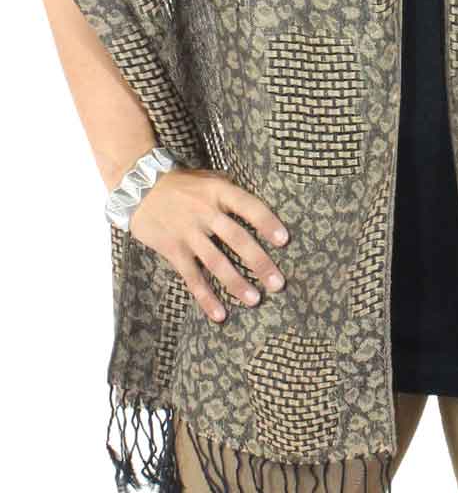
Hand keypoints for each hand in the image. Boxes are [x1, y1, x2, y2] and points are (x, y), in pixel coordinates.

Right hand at [128, 166, 289, 323]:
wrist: (138, 187)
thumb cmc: (181, 184)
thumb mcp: (208, 178)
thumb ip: (230, 190)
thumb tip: (255, 207)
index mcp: (219, 191)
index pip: (249, 207)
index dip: (267, 223)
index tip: (284, 240)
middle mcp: (206, 212)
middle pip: (237, 239)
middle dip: (259, 262)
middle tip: (277, 283)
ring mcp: (189, 232)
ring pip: (216, 262)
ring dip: (236, 283)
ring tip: (254, 300)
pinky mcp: (173, 249)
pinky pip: (192, 277)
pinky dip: (206, 297)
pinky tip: (219, 314)